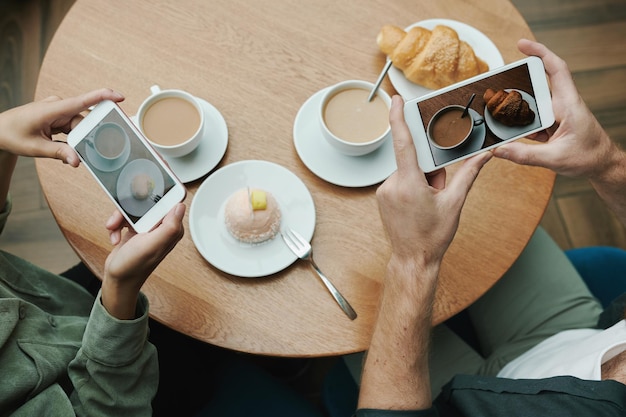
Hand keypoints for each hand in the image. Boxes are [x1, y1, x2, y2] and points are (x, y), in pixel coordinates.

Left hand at [0, 88, 123, 165]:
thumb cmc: (12, 135)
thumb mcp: (35, 147)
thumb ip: (58, 153)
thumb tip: (77, 161)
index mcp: (53, 109)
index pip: (83, 101)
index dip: (103, 97)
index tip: (121, 97)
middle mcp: (59, 107)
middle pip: (85, 121)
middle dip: (91, 136)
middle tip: (94, 151)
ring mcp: (59, 112)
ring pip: (81, 127)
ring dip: (81, 140)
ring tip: (75, 154)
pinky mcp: (58, 118)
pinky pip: (74, 129)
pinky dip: (76, 139)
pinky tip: (71, 149)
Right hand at [101, 203, 185, 318]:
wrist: (117, 280)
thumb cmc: (134, 266)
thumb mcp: (152, 245)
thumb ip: (169, 227)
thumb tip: (180, 206)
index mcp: (172, 229)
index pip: (173, 202)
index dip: (163, 192)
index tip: (150, 185)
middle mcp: (162, 227)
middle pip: (149, 202)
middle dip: (132, 207)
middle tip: (123, 215)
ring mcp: (148, 228)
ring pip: (134, 209)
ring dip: (120, 217)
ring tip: (114, 228)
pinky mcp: (136, 229)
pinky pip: (125, 217)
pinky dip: (117, 225)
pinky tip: (115, 237)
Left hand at [358, 96, 490, 411]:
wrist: (413, 259)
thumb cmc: (433, 235)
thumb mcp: (455, 203)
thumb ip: (468, 174)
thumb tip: (485, 155)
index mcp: (409, 183)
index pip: (402, 142)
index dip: (398, 117)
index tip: (395, 99)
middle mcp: (392, 184)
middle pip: (413, 162)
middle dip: (429, 171)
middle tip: (436, 193)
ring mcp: (384, 191)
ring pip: (407, 172)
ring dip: (421, 181)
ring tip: (428, 204)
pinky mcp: (381, 197)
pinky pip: (399, 182)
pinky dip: (411, 187)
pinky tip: (418, 206)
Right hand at [493, 39, 616, 179]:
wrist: (602, 165)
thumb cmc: (588, 157)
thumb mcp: (555, 158)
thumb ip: (525, 155)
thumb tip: (500, 150)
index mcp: (567, 105)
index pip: (555, 70)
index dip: (540, 53)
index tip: (522, 45)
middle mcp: (562, 105)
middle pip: (538, 85)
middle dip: (518, 81)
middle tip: (497, 83)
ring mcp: (558, 115)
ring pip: (533, 103)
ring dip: (518, 107)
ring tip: (500, 110)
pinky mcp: (554, 125)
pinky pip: (533, 119)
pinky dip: (521, 122)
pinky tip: (510, 129)